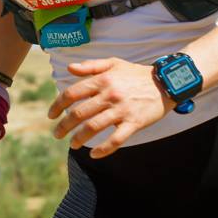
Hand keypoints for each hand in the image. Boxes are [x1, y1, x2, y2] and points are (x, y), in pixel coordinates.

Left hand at [49, 57, 174, 157]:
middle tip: (57, 134)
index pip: (72, 94)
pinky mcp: (134, 123)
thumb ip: (90, 65)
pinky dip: (103, 149)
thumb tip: (69, 68)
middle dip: (64, 126)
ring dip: (79, 138)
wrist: (166, 82)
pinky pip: (116, 139)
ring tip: (72, 144)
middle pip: (79, 113)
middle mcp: (109, 95)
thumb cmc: (135, 73)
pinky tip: (94, 154)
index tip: (51, 115)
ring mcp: (122, 110)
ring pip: (94, 127)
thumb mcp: (113, 63)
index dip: (58, 105)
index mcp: (102, 80)